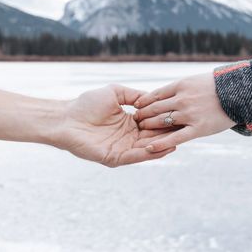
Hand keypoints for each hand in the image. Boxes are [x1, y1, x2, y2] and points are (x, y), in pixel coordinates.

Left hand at [54, 85, 175, 166]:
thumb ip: (134, 95)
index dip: (164, 120)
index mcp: (128, 123)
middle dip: (167, 134)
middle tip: (185, 130)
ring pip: (146, 148)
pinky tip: (162, 148)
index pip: (151, 123)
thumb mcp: (115, 93)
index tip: (179, 115)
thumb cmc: (87, 104)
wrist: (66, 117)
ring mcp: (122, 148)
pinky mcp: (114, 158)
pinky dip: (149, 153)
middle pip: (151, 136)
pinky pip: (135, 156)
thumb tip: (152, 97)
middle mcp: (127, 137)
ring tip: (178, 141)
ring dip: (162, 145)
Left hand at [133, 73, 235, 152]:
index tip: (136, 106)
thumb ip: (179, 88)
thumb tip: (165, 93)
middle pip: (155, 108)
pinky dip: (160, 143)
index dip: (143, 101)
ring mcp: (189, 114)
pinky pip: (175, 138)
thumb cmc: (217, 86)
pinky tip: (149, 147)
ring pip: (161, 122)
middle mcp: (182, 99)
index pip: (155, 94)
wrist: (241, 92)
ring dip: (148, 126)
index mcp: (180, 85)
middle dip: (142, 115)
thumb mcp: (195, 80)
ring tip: (140, 130)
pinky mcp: (198, 129)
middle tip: (134, 120)